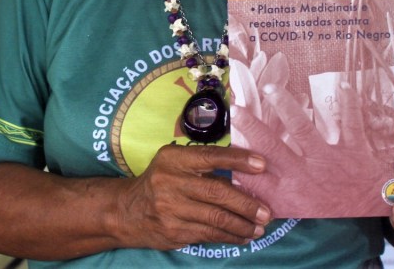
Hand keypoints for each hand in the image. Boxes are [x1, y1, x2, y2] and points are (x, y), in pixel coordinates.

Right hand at [114, 144, 272, 248]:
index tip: (262, 164)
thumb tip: (245, 175)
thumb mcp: (174, 164)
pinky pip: (208, 234)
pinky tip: (242, 235)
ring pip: (215, 218)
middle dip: (246, 204)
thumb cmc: (160, 181)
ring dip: (242, 225)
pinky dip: (229, 236)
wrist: (126, 211)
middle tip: (266, 211)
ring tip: (259, 226)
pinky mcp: (173, 231)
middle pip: (217, 193)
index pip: (210, 156)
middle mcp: (170, 182)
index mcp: (173, 159)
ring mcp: (171, 209)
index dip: (237, 160)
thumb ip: (202, 166)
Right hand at [231, 84, 384, 216]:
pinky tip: (343, 84)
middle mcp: (304, 175)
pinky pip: (350, 123)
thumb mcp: (294, 210)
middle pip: (271, 148)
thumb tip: (240, 180)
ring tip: (271, 89)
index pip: (254, 175)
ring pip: (303, 130)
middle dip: (252, 127)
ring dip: (286, 108)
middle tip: (236, 109)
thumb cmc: (331, 210)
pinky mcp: (353, 151)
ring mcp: (328, 161)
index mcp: (288, 192)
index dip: (236, 157)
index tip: (222, 138)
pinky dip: (349, 103)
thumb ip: (268, 196)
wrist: (374, 213)